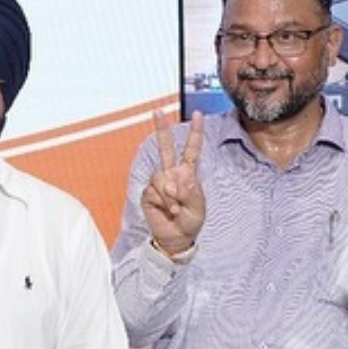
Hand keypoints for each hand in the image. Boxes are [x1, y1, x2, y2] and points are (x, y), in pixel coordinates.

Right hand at [140, 110, 204, 254]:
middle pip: (166, 148)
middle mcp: (172, 173)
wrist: (176, 237)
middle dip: (161, 130)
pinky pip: (156, 191)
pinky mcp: (148, 193)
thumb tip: (173, 182)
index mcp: (188, 173)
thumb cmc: (191, 221)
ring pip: (162, 178)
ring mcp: (159, 182)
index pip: (192, 150)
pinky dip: (164, 202)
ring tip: (176, 209)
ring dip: (171, 196)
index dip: (195, 132)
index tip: (198, 114)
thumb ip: (190, 192)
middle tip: (157, 111)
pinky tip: (167, 210)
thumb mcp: (198, 207)